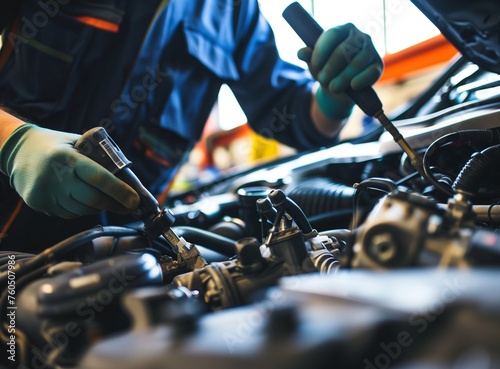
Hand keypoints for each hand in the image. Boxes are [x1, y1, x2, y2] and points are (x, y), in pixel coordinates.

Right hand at [0, 124, 139, 217]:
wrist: (16, 150)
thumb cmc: (55, 145)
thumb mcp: (77, 142)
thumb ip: (98, 157)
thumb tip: (127, 177)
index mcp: (68, 157)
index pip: (100, 177)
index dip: (120, 191)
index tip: (135, 200)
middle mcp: (55, 176)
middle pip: (93, 199)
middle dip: (115, 205)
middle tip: (128, 206)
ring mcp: (45, 192)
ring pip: (82, 210)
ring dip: (98, 208)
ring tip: (107, 201)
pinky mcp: (38, 203)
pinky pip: (68, 214)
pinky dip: (81, 210)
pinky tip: (84, 201)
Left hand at [298, 23, 382, 118]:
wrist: (339, 88)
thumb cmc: (326, 69)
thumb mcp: (316, 63)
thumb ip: (308, 56)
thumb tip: (301, 52)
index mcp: (343, 30)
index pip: (333, 35)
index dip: (322, 50)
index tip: (315, 65)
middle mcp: (360, 37)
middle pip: (344, 50)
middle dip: (331, 67)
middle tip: (322, 80)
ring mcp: (371, 51)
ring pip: (357, 62)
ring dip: (343, 77)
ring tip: (333, 88)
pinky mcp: (377, 66)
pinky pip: (371, 72)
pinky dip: (361, 79)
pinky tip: (353, 86)